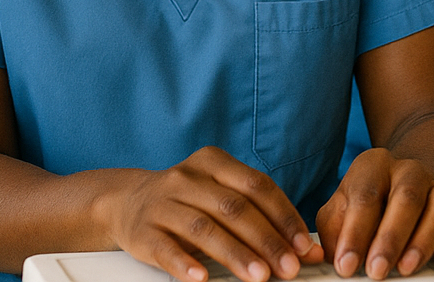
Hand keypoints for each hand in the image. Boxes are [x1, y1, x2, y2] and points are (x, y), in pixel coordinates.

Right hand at [99, 147, 322, 281]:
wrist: (128, 202)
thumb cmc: (188, 201)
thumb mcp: (220, 195)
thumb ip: (260, 216)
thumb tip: (306, 249)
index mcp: (212, 162)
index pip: (256, 186)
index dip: (283, 216)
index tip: (303, 246)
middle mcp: (186, 178)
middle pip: (234, 208)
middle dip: (266, 240)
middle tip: (288, 268)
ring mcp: (163, 204)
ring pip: (204, 228)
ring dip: (235, 254)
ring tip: (259, 277)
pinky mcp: (143, 231)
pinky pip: (166, 249)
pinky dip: (185, 264)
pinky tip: (202, 278)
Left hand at [316, 148, 433, 278]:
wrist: (399, 188)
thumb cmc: (363, 206)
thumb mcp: (340, 212)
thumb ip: (334, 231)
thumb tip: (334, 258)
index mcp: (373, 165)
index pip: (365, 195)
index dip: (354, 233)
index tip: (347, 266)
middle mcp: (409, 170)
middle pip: (407, 196)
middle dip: (391, 237)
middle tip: (377, 271)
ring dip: (424, 239)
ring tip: (406, 268)